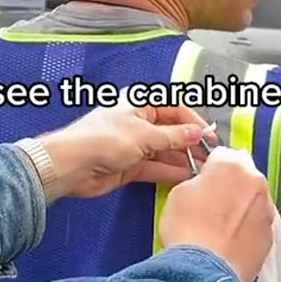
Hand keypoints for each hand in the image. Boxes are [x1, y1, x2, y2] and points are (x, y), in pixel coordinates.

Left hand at [35, 104, 214, 199]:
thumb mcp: (144, 135)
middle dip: (190, 142)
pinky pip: (154, 167)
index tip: (210, 136)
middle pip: (171, 131)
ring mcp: (134, 145)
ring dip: (182, 159)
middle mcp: (138, 122)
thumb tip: (198, 132)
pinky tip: (186, 177)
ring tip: (203, 169)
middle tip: (211, 156)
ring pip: (164, 151)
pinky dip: (169, 172)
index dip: (194, 122)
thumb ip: (173, 136)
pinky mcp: (129, 166)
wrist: (70, 165)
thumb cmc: (105, 140)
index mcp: (140, 104)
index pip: (174, 109)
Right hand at [159, 148, 274, 281]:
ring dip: (240, 206)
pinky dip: (247, 228)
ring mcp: (266, 210)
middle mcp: (255, 183)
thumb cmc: (189, 230)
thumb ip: (198, 181)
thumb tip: (203, 185)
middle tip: (210, 202)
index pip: (222, 153)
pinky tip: (228, 239)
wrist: (204, 269)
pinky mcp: (270, 235)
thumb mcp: (179, 193)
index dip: (210, 167)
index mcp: (231, 165)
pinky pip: (258, 224)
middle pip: (243, 174)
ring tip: (219, 225)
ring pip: (253, 200)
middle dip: (230, 184)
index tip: (204, 177)